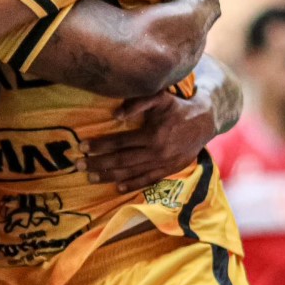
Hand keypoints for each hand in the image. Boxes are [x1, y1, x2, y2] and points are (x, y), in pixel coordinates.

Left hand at [76, 89, 218, 191]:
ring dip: (109, 176)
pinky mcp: (170, 170)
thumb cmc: (177, 106)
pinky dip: (133, 185)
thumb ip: (138, 103)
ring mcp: (164, 164)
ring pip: (132, 173)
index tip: (82, 147)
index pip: (119, 142)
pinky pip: (148, 180)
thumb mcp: (159, 97)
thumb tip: (116, 116)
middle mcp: (157, 152)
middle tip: (79, 166)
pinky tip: (117, 187)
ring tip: (91, 178)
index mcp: (153, 135)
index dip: (99, 145)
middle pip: (122, 161)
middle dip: (98, 164)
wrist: (205, 121)